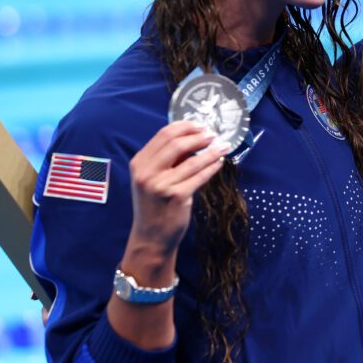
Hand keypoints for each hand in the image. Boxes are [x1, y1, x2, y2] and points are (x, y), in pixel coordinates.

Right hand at [126, 121, 225, 261]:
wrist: (151, 236)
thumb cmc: (154, 205)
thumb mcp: (152, 179)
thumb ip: (168, 159)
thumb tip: (193, 137)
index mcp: (139, 163)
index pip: (163, 135)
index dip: (185, 127)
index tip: (200, 126)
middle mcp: (147, 173)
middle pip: (176, 143)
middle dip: (198, 136)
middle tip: (213, 135)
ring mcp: (161, 185)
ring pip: (192, 160)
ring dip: (211, 151)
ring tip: (223, 147)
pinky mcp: (177, 197)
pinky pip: (200, 176)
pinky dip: (212, 167)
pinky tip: (219, 163)